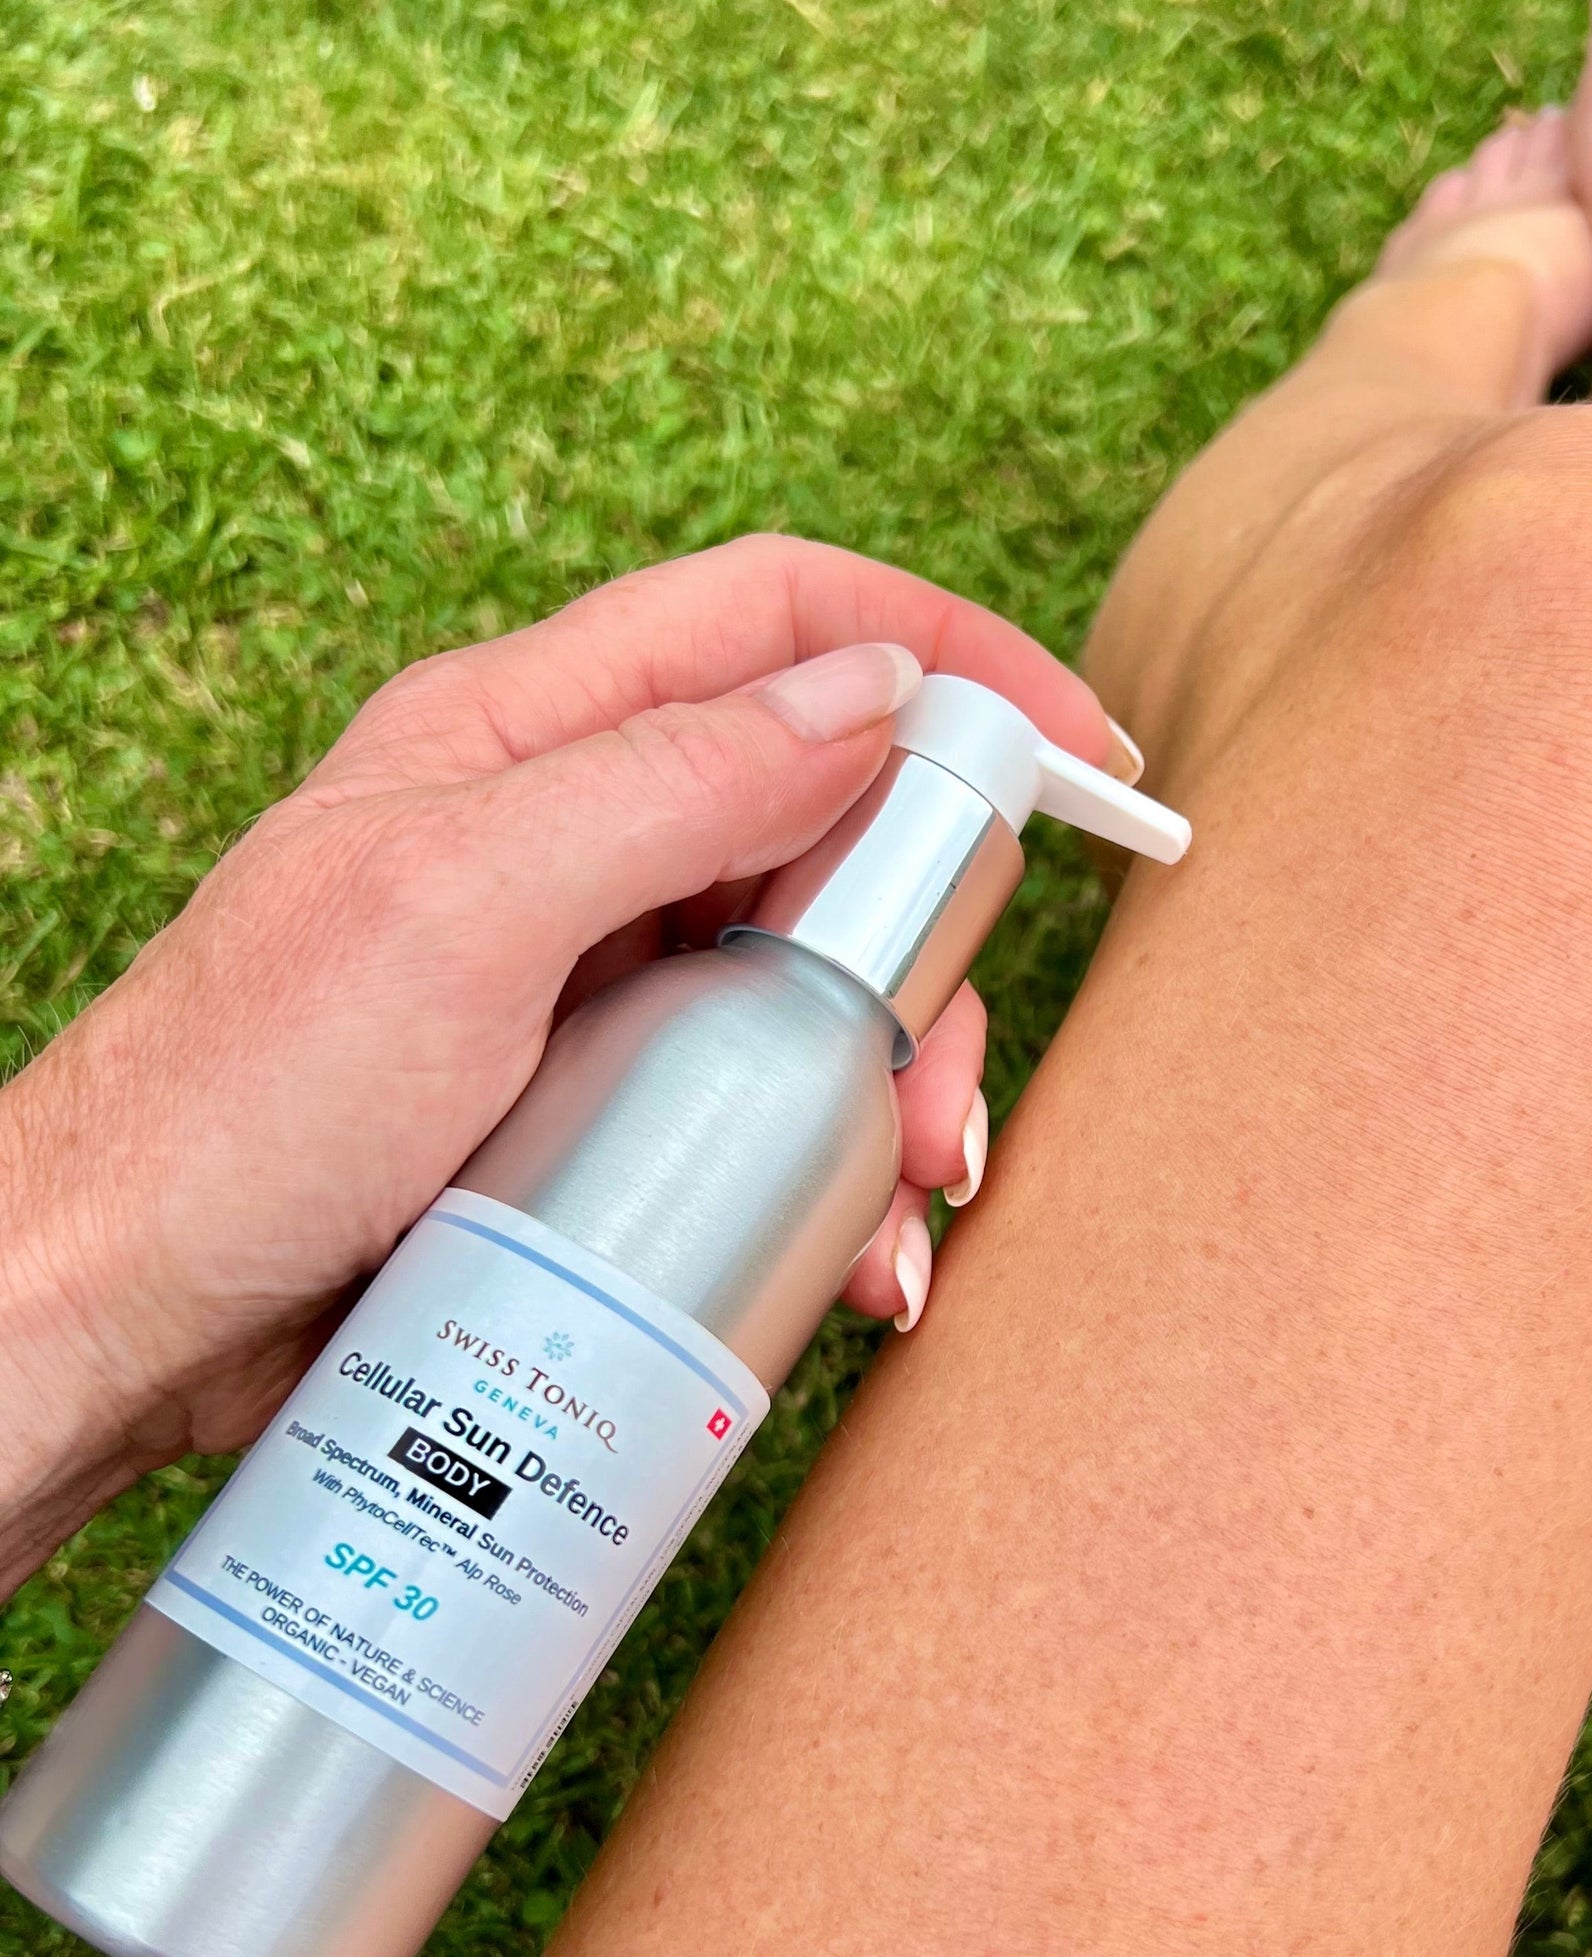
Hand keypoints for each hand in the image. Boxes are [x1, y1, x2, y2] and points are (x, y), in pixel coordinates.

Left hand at [0, 535, 1109, 1593]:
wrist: (120, 1309)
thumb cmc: (240, 1101)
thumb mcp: (466, 905)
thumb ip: (671, 779)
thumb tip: (871, 692)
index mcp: (530, 731)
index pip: (781, 623)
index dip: (950, 655)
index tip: (1082, 748)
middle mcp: (575, 832)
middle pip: (827, 817)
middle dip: (929, 938)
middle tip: (944, 1080)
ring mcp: (590, 969)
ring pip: (811, 968)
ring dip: (891, 1073)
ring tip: (899, 1197)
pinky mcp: (598, 1089)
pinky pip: (759, 1083)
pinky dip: (828, 1152)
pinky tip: (844, 1249)